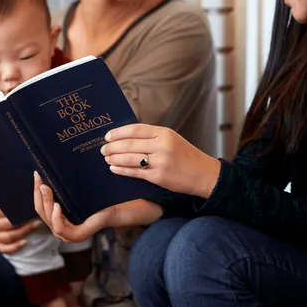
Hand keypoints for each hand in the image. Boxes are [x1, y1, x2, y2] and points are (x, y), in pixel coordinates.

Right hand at [0, 181, 41, 253]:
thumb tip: (0, 165)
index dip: (15, 208)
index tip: (29, 203)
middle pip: (6, 225)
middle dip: (23, 221)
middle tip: (37, 214)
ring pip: (7, 238)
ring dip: (23, 233)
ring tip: (36, 224)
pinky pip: (3, 248)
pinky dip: (14, 247)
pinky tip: (25, 242)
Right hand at [33, 172, 162, 242]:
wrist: (147, 195)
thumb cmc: (125, 183)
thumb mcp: (100, 173)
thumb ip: (86, 165)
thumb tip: (71, 143)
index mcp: (75, 204)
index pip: (48, 203)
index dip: (38, 191)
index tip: (37, 173)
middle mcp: (76, 217)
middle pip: (45, 214)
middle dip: (38, 197)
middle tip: (39, 179)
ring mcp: (82, 225)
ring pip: (53, 226)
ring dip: (45, 208)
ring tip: (47, 190)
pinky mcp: (90, 230)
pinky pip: (68, 233)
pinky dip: (58, 221)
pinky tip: (57, 206)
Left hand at [102, 124, 220, 198]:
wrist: (204, 174)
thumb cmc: (185, 155)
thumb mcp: (172, 139)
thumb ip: (152, 136)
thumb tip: (126, 136)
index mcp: (165, 133)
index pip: (136, 130)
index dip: (119, 132)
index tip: (107, 135)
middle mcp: (162, 146)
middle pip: (130, 144)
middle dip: (113, 146)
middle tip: (103, 148)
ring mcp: (161, 162)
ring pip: (130, 158)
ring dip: (115, 158)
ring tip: (106, 158)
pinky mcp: (159, 177)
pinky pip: (135, 173)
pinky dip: (122, 170)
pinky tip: (114, 168)